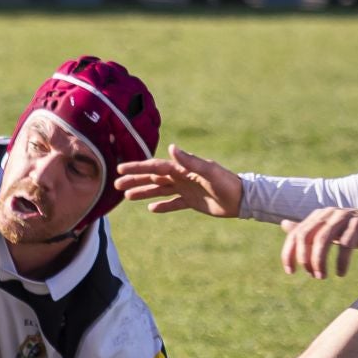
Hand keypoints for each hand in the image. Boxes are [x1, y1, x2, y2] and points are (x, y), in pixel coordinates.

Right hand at [116, 144, 243, 217]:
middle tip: (115, 185)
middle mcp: (181, 177)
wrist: (242, 199)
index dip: (137, 168)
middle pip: (153, 178)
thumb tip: (172, 148)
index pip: (155, 167)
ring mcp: (186, 189)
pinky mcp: (192, 201)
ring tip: (127, 197)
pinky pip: (173, 203)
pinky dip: (163, 206)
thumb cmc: (226, 183)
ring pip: (159, 190)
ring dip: (144, 192)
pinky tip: (152, 209)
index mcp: (182, 168)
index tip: (120, 169)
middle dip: (135, 180)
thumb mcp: (208, 171)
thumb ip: (189, 161)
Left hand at [278, 206, 357, 278]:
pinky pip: (346, 244)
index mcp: (318, 216)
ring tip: (321, 276)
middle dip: (304, 258)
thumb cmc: (352, 230)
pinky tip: (340, 273)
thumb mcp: (328, 230)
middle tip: (311, 274)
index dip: (289, 253)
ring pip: (323, 239)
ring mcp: (344, 218)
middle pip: (306, 236)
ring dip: (319, 260)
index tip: (290, 271)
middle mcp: (328, 214)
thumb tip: (284, 224)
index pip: (295, 234)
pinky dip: (341, 261)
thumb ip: (307, 229)